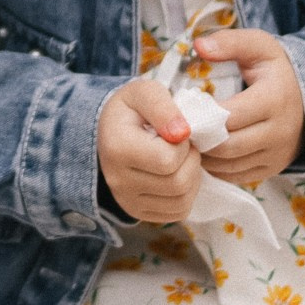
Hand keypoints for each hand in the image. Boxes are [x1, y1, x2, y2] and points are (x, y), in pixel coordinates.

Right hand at [97, 77, 202, 224]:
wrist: (110, 130)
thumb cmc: (132, 109)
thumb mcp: (145, 92)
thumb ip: (164, 107)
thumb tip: (183, 133)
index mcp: (117, 148)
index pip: (168, 160)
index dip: (184, 144)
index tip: (178, 131)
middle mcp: (118, 181)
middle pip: (177, 184)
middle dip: (192, 162)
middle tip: (185, 146)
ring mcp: (126, 201)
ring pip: (181, 202)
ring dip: (193, 179)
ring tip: (182, 160)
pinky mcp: (137, 212)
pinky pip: (177, 213)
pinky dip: (187, 195)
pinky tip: (178, 175)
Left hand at [192, 27, 304, 183]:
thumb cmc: (276, 71)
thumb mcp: (259, 46)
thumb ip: (229, 42)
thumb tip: (199, 46)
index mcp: (274, 100)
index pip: (229, 116)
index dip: (201, 115)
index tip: (181, 108)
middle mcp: (279, 132)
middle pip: (227, 145)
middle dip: (198, 138)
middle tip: (177, 128)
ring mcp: (276, 155)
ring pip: (229, 164)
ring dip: (204, 155)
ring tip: (187, 139)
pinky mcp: (271, 169)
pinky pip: (236, 175)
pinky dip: (216, 167)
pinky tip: (204, 151)